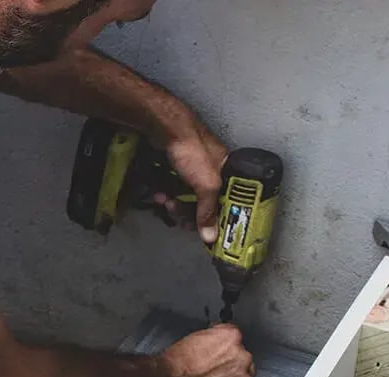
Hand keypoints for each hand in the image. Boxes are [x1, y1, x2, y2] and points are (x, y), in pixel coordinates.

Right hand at [161, 324, 254, 376]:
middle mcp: (241, 356)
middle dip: (230, 361)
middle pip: (242, 356)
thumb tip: (216, 344)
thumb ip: (213, 339)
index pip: (234, 337)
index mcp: (231, 337)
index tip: (219, 350)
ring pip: (243, 375)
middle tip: (214, 367)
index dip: (224, 344)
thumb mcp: (195, 337)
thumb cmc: (177, 363)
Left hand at [162, 119, 227, 244]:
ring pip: (188, 199)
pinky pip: (175, 189)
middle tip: (176, 211)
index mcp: (229, 174)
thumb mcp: (206, 184)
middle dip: (187, 212)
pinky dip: (167, 194)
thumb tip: (210, 236)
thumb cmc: (193, 150)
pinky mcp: (179, 169)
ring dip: (175, 205)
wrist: (166, 127)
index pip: (227, 204)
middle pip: (204, 205)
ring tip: (165, 201)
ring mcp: (195, 170)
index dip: (215, 219)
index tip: (202, 230)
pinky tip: (159, 194)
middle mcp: (214, 173)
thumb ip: (208, 211)